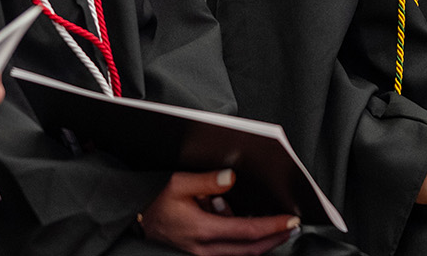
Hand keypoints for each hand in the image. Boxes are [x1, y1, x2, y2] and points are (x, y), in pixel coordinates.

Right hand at [140, 170, 298, 255]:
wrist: (133, 219)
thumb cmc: (153, 201)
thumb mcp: (177, 183)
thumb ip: (207, 181)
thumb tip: (232, 177)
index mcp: (202, 229)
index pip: (247, 232)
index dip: (273, 227)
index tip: (291, 220)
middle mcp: (204, 247)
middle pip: (250, 250)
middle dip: (275, 239)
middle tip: (293, 227)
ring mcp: (201, 253)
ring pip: (241, 254)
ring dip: (261, 242)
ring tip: (274, 226)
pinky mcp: (199, 253)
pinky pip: (229, 252)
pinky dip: (244, 243)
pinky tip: (248, 228)